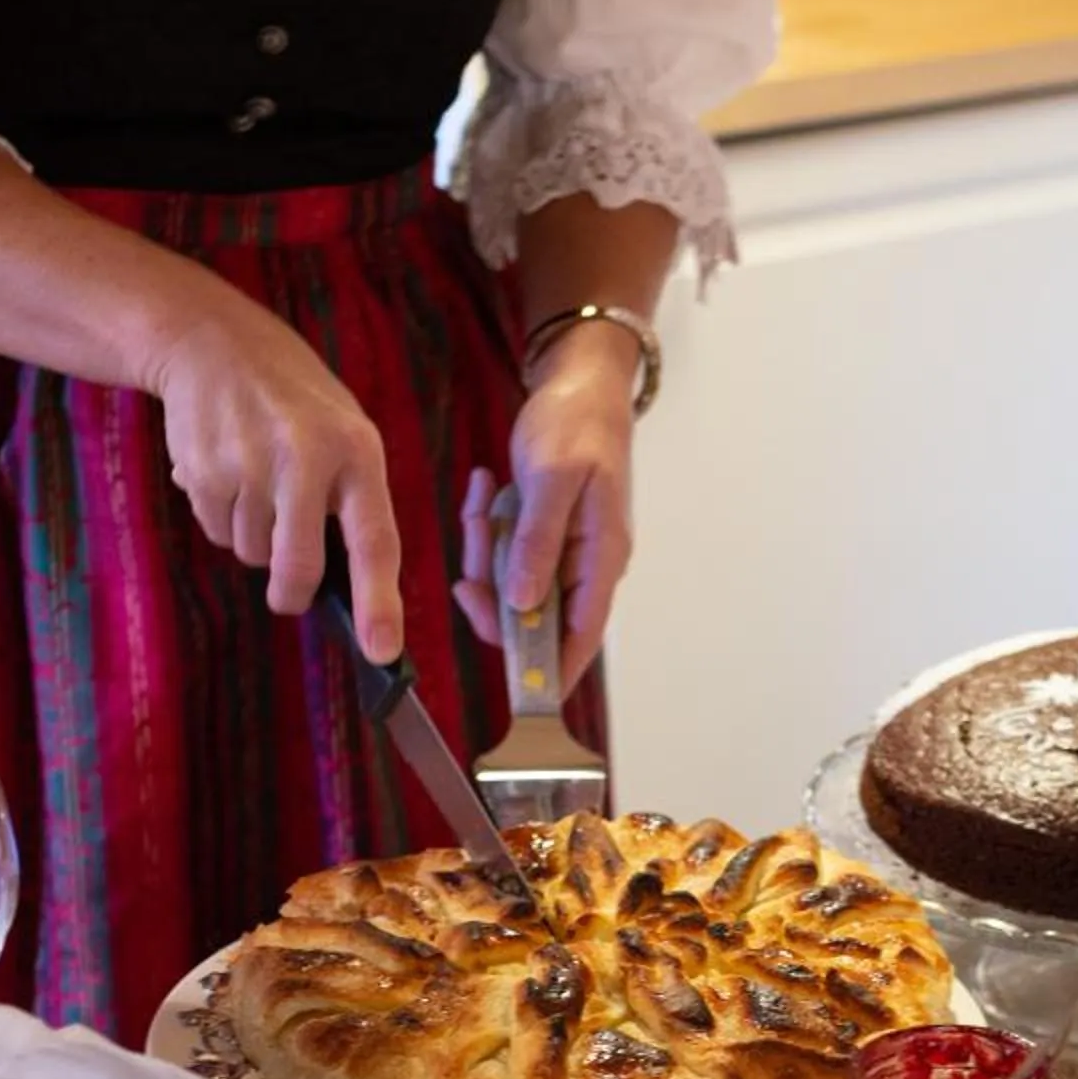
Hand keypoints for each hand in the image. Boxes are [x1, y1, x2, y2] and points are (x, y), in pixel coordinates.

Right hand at [149, 295, 403, 663]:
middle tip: (290, 593)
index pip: (375, 540)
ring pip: (252, 554)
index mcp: (356, 449)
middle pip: (299, 568)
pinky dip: (223, 518)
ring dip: (255, 539)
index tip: (382, 651)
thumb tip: (354, 592)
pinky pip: (218, 532)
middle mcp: (305, 457)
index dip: (380, 602)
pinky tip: (228, 473)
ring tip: (258, 482)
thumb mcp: (344, 430)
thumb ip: (352, 500)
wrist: (212, 342)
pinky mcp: (202, 471)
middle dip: (292, 592)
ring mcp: (249, 464)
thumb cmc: (293, 398)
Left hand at [455, 326, 639, 694]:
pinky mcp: (541, 533)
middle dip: (494, 591)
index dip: (551, 673)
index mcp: (602, 558)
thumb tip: (524, 604)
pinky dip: (488, 528)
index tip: (517, 696)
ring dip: (485, 550)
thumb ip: (539, 543)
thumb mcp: (554, 479)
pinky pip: (505, 552)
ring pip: (511, 583)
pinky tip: (487, 491)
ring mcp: (563, 551)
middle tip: (475, 555)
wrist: (579, 383)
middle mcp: (585, 565)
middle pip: (533, 616)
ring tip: (484, 502)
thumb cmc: (578, 425)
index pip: (582, 638)